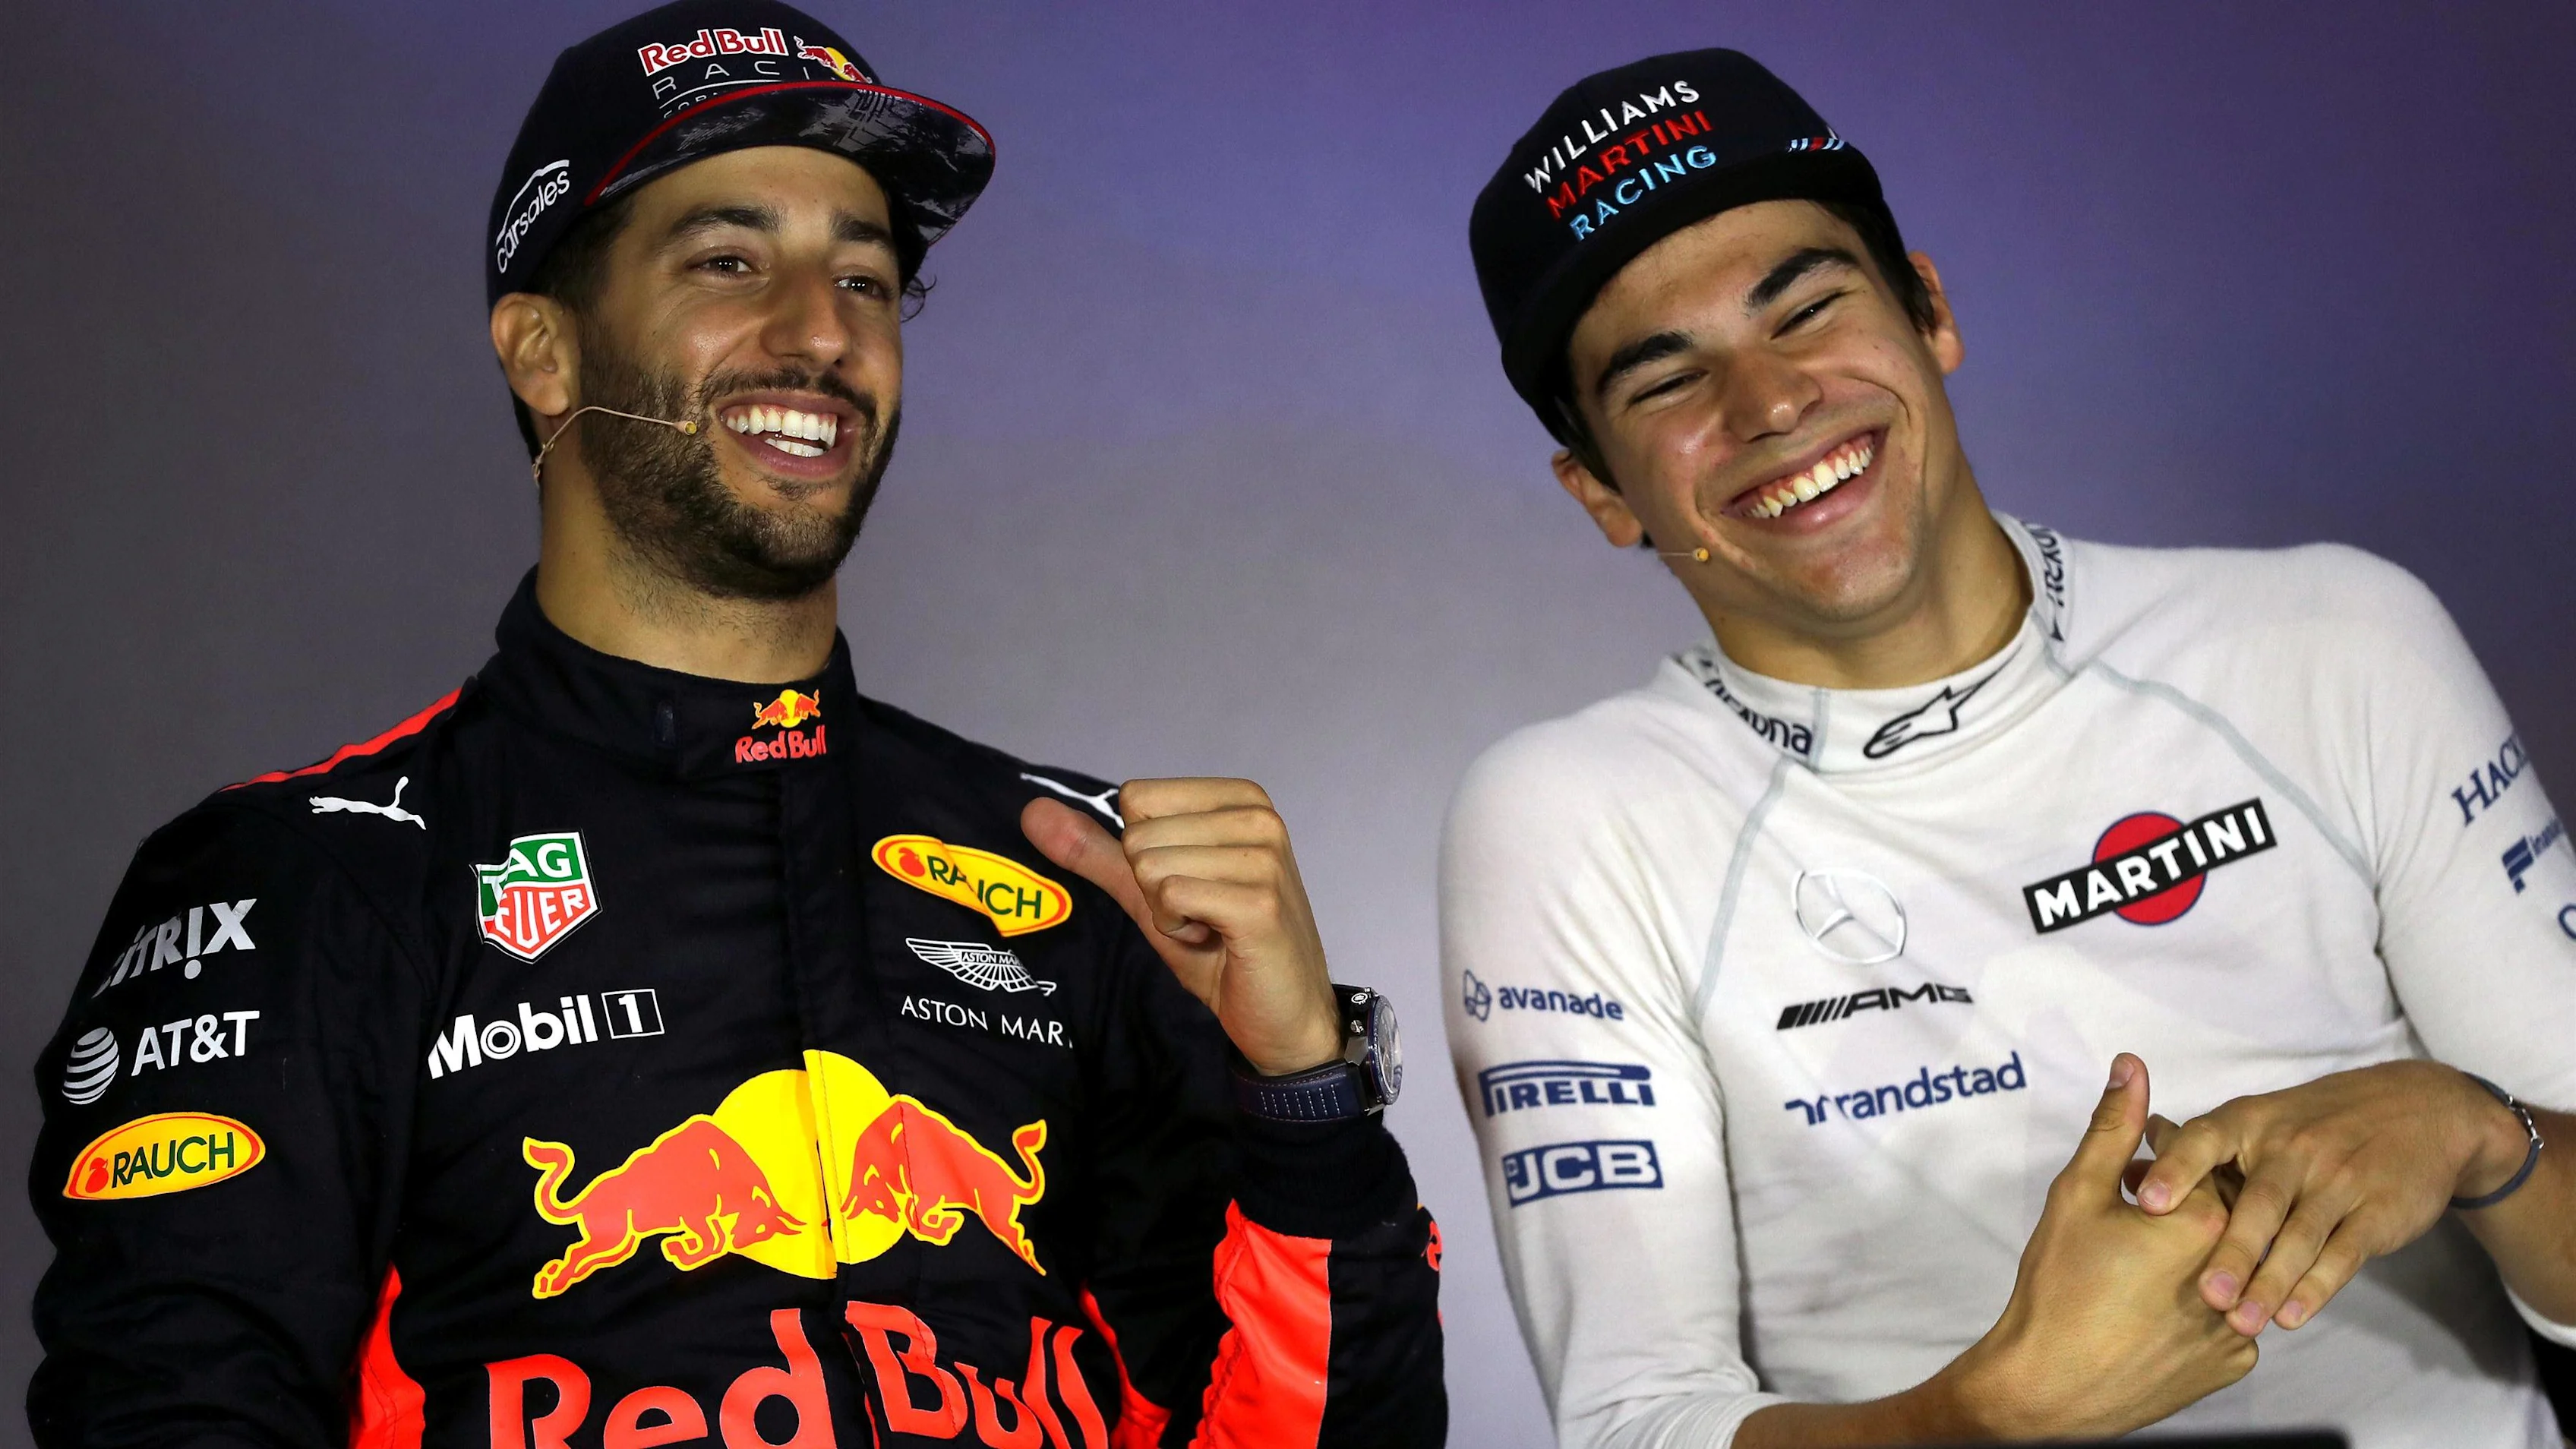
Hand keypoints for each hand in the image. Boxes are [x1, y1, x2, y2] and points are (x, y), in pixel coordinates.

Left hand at [1022, 779, 1341, 1074]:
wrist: (1283, 1015)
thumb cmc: (1223, 950)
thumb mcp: (1150, 892)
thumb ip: (1096, 850)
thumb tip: (1032, 811)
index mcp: (1238, 798)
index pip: (1135, 800)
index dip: (1145, 855)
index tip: (1190, 888)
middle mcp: (1258, 815)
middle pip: (1139, 836)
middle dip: (1155, 889)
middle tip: (1203, 916)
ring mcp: (1263, 856)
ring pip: (1149, 867)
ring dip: (1168, 914)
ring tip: (1213, 930)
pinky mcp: (1258, 900)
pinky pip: (1169, 897)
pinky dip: (1179, 932)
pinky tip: (1219, 943)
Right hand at [1943, 1055, 2255, 1439]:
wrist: (2049, 1385)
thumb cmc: (2059, 1287)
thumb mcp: (2077, 1195)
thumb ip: (2113, 1127)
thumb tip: (2131, 1066)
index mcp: (2204, 1220)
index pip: (2200, 1160)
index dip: (2163, 1153)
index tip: (2134, 1164)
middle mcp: (2236, 1269)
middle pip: (2222, 1211)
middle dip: (2180, 1201)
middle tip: (2133, 1212)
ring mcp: (2240, 1322)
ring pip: (2227, 1265)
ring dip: (2195, 1254)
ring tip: (2141, 1263)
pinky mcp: (2234, 1364)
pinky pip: (2227, 1317)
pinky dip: (2200, 1306)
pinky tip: (2156, 1309)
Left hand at [2133, 1059, 2531, 1334]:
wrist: (2422, 1112)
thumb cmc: (2313, 1124)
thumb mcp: (2256, 1119)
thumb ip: (2195, 1150)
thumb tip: (2124, 1172)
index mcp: (2250, 1121)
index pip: (2205, 1139)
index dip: (2175, 1169)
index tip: (2143, 1202)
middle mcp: (2293, 1147)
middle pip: (2258, 1203)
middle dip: (2231, 1251)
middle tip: (2204, 1295)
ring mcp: (2339, 1179)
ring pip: (2300, 1236)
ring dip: (2271, 1282)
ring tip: (2241, 1322)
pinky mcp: (2377, 1211)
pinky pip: (2343, 1252)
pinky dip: (2317, 1286)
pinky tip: (2291, 1316)